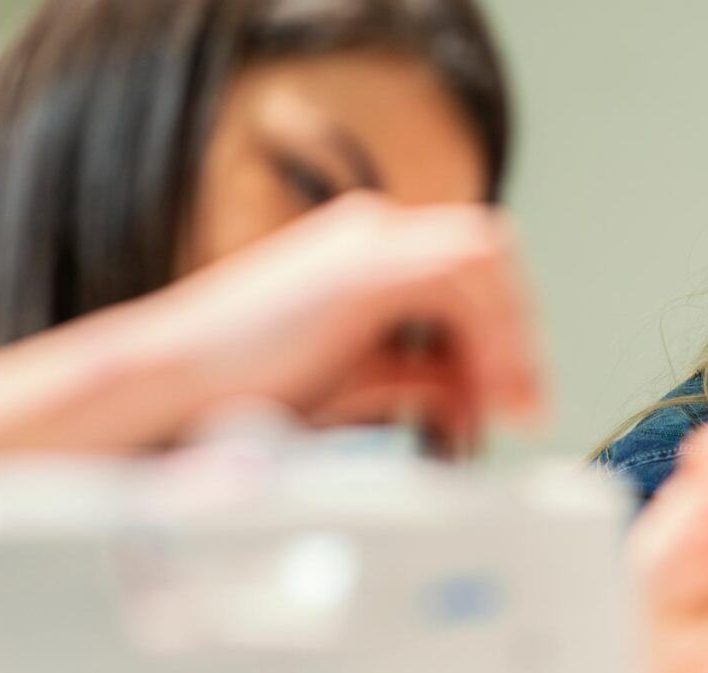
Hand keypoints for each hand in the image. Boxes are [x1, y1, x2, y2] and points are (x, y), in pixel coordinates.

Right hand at [138, 193, 542, 450]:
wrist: (176, 381)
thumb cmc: (252, 387)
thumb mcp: (363, 380)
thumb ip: (426, 376)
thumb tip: (481, 395)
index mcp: (366, 246)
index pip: (468, 266)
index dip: (506, 326)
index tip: (517, 392)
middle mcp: (372, 230)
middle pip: (487, 253)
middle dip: (520, 329)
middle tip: (531, 401)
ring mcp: (368, 240)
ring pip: (483, 263)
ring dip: (511, 339)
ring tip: (516, 407)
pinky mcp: (364, 268)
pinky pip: (459, 287)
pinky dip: (487, 343)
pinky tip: (489, 395)